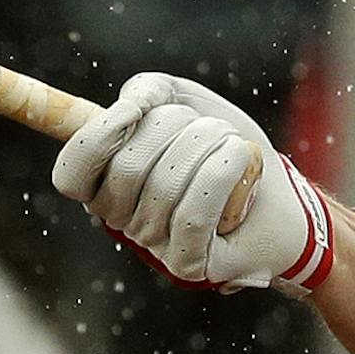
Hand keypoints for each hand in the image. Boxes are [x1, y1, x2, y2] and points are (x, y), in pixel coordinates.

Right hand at [51, 74, 333, 294]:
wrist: (282, 194)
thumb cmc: (226, 148)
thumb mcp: (186, 102)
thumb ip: (148, 91)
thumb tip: (125, 107)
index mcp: (106, 184)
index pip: (72, 171)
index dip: (96, 137)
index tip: (134, 111)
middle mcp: (122, 220)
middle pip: (127, 167)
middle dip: (175, 128)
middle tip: (209, 127)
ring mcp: (154, 245)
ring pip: (165, 185)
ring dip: (209, 145)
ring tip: (232, 144)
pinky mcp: (189, 263)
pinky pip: (192, 214)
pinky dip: (220, 174)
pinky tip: (239, 158)